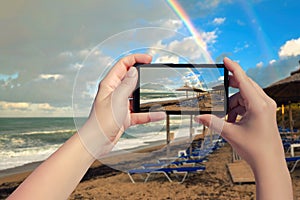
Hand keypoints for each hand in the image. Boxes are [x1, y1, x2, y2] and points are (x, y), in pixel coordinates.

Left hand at [78, 54, 165, 157]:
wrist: (98, 141)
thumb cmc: (102, 121)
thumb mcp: (117, 99)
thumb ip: (127, 84)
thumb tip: (134, 70)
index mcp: (109, 84)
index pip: (123, 65)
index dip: (136, 59)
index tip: (149, 59)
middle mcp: (115, 92)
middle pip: (131, 78)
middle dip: (143, 75)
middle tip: (154, 73)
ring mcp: (120, 105)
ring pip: (136, 96)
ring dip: (147, 97)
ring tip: (158, 95)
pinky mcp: (125, 116)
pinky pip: (140, 112)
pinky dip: (149, 114)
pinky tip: (158, 114)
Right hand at [195, 57, 291, 198]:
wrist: (269, 163)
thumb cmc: (255, 149)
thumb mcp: (230, 133)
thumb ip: (212, 122)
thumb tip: (198, 117)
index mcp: (259, 105)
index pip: (243, 80)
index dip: (233, 68)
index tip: (225, 59)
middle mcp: (265, 103)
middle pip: (244, 86)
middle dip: (229, 90)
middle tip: (217, 89)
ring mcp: (266, 107)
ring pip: (244, 97)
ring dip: (233, 105)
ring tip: (226, 119)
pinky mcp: (265, 112)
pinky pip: (248, 104)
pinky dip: (238, 109)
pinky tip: (232, 121)